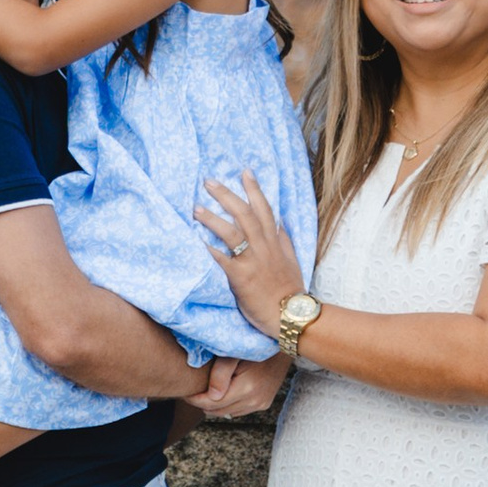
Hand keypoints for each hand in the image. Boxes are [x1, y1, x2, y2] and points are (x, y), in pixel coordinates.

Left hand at [193, 353, 286, 418]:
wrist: (283, 344)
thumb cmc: (255, 342)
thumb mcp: (234, 353)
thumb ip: (221, 373)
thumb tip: (210, 395)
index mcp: (247, 388)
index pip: (211, 403)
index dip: (194, 399)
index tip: (184, 392)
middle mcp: (255, 400)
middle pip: (217, 411)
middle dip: (202, 402)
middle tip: (192, 390)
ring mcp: (260, 404)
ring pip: (226, 413)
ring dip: (215, 405)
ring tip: (206, 389)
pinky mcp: (264, 404)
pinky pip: (238, 410)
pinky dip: (227, 404)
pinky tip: (223, 390)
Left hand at [197, 172, 305, 339]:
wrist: (290, 314)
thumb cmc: (289, 289)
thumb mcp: (291, 259)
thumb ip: (283, 239)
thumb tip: (279, 220)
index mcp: (274, 241)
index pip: (264, 209)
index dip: (254, 189)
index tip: (244, 172)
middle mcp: (263, 247)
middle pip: (244, 214)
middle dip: (226, 196)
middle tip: (209, 182)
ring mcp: (252, 262)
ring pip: (232, 233)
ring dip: (213, 219)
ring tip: (196, 208)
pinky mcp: (241, 278)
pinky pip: (222, 261)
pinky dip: (209, 250)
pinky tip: (195, 241)